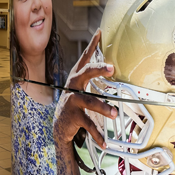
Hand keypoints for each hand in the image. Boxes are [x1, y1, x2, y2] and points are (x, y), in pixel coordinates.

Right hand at [54, 28, 116, 146]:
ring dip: (103, 108)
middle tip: (111, 68)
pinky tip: (105, 143)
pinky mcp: (72, 117)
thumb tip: (112, 64)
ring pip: (89, 102)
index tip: (100, 31)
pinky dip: (98, 135)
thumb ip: (94, 77)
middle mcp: (73, 86)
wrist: (60, 127)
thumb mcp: (83, 89)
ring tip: (114, 114)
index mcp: (77, 78)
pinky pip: (88, 125)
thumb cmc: (76, 104)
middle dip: (97, 69)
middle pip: (85, 74)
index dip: (92, 44)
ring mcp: (72, 101)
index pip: (85, 58)